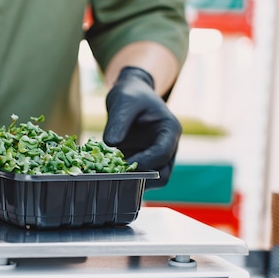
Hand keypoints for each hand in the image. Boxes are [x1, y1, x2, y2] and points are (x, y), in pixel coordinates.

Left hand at [103, 66, 181, 188]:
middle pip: (163, 174)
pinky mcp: (142, 162)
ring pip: (152, 180)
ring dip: (134, 182)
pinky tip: (108, 176)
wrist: (129, 94)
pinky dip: (125, 179)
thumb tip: (111, 143)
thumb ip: (118, 121)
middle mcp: (167, 147)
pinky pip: (138, 177)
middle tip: (118, 178)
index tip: (125, 164)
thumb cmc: (130, 94)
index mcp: (170, 130)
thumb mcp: (124, 101)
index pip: (163, 153)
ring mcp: (156, 157)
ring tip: (112, 179)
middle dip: (142, 179)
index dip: (145, 162)